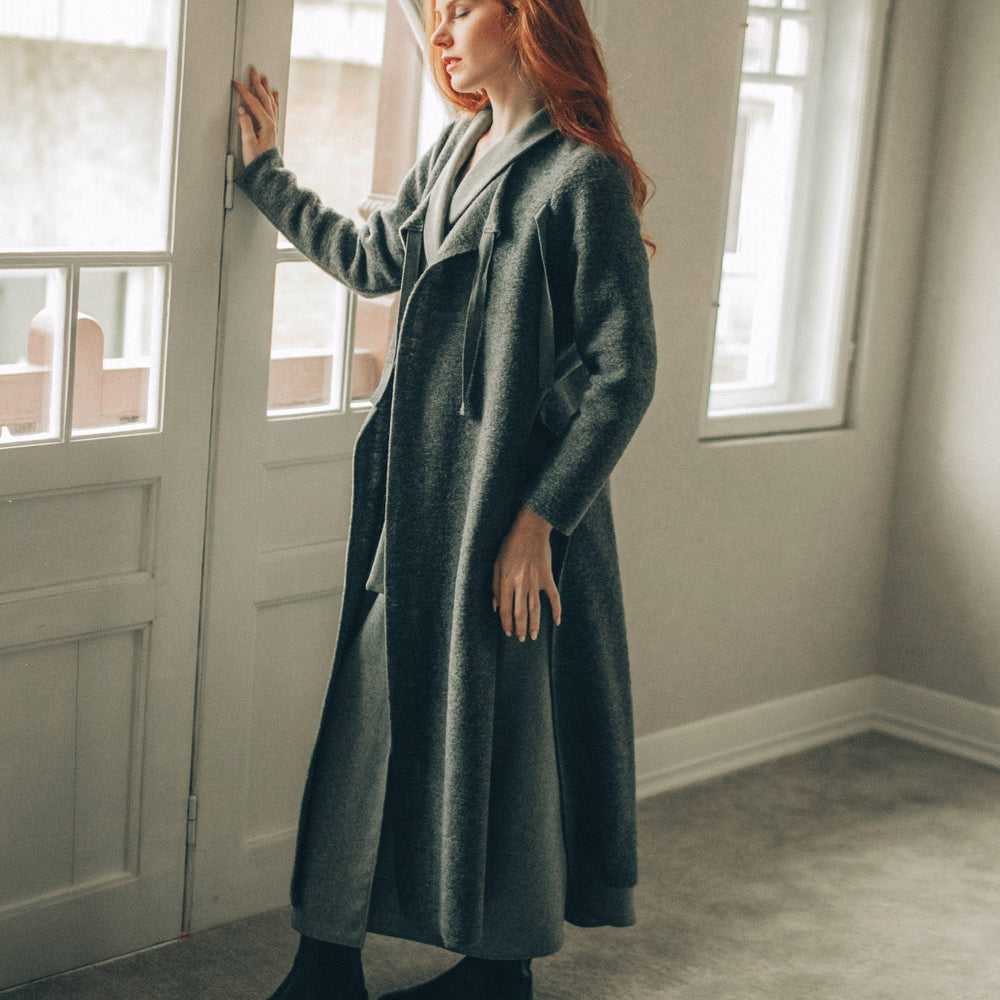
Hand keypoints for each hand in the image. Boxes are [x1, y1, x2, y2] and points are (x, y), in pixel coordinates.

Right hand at [232, 67, 279, 165]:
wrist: (267, 172)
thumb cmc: (257, 160)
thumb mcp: (248, 143)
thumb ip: (245, 125)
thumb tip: (242, 110)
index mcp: (266, 125)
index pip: (254, 103)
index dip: (245, 91)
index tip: (237, 83)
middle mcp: (272, 123)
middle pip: (264, 98)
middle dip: (258, 83)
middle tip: (253, 70)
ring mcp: (273, 126)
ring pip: (270, 102)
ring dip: (266, 89)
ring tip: (263, 77)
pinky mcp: (272, 129)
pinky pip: (274, 109)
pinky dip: (274, 100)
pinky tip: (274, 94)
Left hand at [492, 506, 561, 641]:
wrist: (530, 530)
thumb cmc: (510, 545)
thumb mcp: (496, 564)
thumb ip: (495, 586)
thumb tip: (496, 606)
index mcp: (506, 581)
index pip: (505, 609)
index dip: (506, 623)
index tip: (507, 632)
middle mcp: (521, 584)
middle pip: (520, 613)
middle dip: (520, 629)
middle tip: (520, 639)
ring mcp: (536, 582)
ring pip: (535, 609)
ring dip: (534, 625)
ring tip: (533, 636)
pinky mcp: (547, 577)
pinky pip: (554, 597)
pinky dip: (557, 610)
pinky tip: (557, 622)